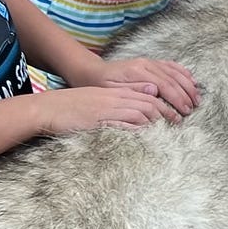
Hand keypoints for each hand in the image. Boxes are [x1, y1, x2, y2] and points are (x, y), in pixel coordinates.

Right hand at [34, 84, 175, 133]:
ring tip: (170, 130)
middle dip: (167, 112)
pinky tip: (148, 134)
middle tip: (179, 123)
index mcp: (114, 94)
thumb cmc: (71, 108)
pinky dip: (137, 128)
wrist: (48, 108)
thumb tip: (139, 110)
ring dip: (158, 120)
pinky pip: (123, 123)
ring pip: (140, 111)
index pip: (146, 95)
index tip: (175, 115)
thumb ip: (118, 104)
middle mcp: (114, 99)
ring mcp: (107, 109)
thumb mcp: (97, 102)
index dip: (164, 104)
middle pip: (148, 102)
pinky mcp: (100, 120)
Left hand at [94, 55, 200, 117]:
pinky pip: (171, 65)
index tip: (184, 112)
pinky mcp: (151, 62)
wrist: (95, 73)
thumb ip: (135, 90)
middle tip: (193, 109)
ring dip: (188, 85)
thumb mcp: (115, 91)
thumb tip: (155, 90)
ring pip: (175, 71)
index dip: (176, 99)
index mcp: (138, 71)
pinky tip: (192, 80)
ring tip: (196, 98)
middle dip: (185, 94)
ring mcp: (150, 61)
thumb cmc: (103, 86)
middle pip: (173, 79)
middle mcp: (146, 64)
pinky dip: (183, 72)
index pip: (164, 85)